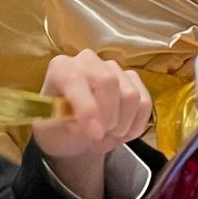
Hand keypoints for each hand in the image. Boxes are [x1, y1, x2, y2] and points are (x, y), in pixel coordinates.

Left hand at [34, 50, 153, 198]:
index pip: (76, 79)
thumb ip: (67, 127)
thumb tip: (95, 128)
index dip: (88, 108)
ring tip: (108, 135)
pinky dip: (136, 124)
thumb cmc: (59, 130)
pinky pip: (145, 102)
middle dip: (109, 116)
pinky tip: (122, 132)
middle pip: (108, 81)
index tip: (95, 134)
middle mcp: (87, 61)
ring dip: (122, 124)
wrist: (73, 134)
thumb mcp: (52, 133)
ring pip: (130, 94)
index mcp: (61, 68)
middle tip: (100, 137)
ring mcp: (112, 68)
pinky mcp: (133, 80)